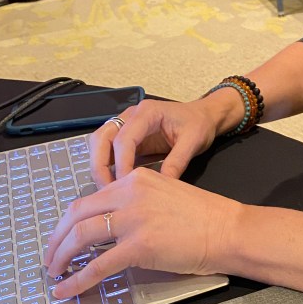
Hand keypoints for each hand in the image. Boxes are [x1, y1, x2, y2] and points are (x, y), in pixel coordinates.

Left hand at [44, 169, 240, 298]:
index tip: (62, 237)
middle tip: (51, 258)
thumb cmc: (204, 216)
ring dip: (61, 257)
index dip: (69, 221)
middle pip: (77, 213)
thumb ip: (137, 203)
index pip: (90, 198)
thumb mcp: (165, 195)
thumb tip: (110, 228)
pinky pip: (98, 265)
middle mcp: (130, 193)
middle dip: (57, 238)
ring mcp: (134, 218)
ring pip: (81, 235)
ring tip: (55, 273)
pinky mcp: (139, 245)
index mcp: (136, 178)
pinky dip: (77, 280)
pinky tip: (67, 290)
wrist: (227, 229)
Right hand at [89, 98, 218, 187]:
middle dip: (99, 165)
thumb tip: (161, 185)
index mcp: (148, 112)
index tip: (124, 185)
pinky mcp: (128, 137)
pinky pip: (108, 151)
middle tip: (106, 191)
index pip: (124, 138)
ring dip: (99, 166)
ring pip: (100, 143)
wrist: (203, 116)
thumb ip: (177, 162)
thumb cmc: (198, 124)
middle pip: (102, 137)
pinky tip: (114, 184)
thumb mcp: (193, 141)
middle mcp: (131, 116)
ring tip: (108, 190)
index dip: (121, 163)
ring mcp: (127, 125)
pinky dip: (106, 167)